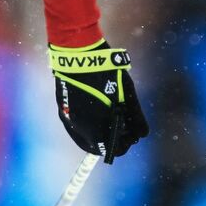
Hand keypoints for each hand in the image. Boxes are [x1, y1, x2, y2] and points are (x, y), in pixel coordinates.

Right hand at [49, 41, 149, 161]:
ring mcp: (68, 120)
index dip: (125, 144)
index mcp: (96, 128)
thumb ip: (135, 118)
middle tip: (121, 125)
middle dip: (111, 139)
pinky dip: (88, 124)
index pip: (112, 150)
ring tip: (110, 114)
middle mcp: (79, 129)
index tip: (131, 134)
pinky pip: (76, 126)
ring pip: (86, 137)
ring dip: (99, 132)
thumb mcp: (127, 95)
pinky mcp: (62, 111)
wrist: (79, 55)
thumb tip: (142, 134)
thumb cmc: (107, 74)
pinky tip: (97, 111)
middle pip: (97, 146)